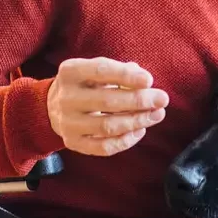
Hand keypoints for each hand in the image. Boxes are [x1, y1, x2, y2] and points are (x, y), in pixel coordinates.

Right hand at [47, 57, 168, 156]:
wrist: (54, 105)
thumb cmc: (87, 83)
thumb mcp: (98, 69)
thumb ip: (122, 71)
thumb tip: (145, 81)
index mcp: (70, 72)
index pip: (100, 71)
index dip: (126, 76)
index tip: (149, 80)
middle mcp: (66, 97)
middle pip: (107, 101)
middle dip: (139, 101)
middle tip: (162, 100)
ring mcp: (67, 123)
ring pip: (107, 126)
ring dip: (137, 121)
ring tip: (157, 115)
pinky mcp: (73, 142)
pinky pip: (104, 147)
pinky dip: (126, 140)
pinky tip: (140, 130)